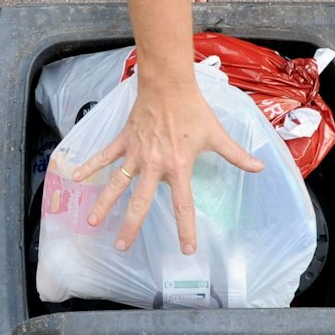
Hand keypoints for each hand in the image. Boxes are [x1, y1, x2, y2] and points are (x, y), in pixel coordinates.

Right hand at [69, 80, 263, 252]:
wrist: (169, 85)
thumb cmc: (193, 110)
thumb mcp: (216, 134)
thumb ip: (236, 154)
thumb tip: (260, 167)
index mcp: (178, 167)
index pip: (182, 205)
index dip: (186, 229)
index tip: (186, 249)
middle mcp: (154, 165)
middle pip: (140, 201)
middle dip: (131, 225)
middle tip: (122, 245)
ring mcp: (135, 153)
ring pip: (116, 183)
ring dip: (103, 203)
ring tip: (93, 222)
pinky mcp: (124, 140)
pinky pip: (105, 156)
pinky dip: (90, 165)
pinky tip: (75, 177)